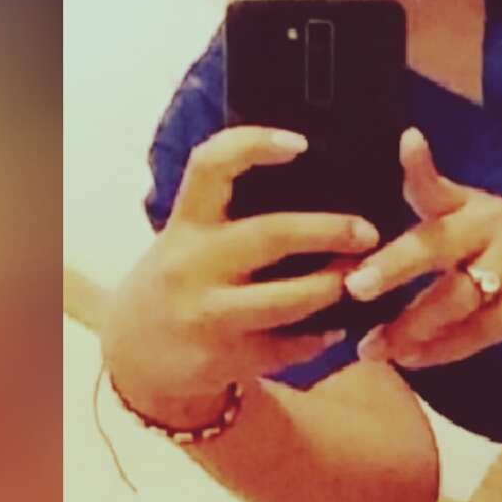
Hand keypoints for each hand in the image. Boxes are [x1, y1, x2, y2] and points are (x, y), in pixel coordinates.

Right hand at [101, 127, 377, 422]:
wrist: (134, 354)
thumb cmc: (181, 280)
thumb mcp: (189, 239)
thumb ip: (230, 213)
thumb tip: (315, 180)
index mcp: (186, 224)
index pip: (211, 166)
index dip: (254, 145)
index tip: (300, 143)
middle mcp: (192, 265)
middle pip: (272, 235)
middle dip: (329, 230)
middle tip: (367, 232)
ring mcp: (209, 314)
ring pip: (288, 300)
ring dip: (331, 287)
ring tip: (359, 278)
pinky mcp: (225, 358)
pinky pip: (288, 347)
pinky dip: (320, 337)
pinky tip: (337, 327)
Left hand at [344, 130, 501, 367]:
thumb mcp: (484, 212)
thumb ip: (435, 212)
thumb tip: (367, 233)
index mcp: (475, 207)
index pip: (442, 185)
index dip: (421, 166)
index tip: (407, 143)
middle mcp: (489, 232)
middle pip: (440, 245)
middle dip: (396, 266)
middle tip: (356, 285)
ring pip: (455, 299)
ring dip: (411, 325)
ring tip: (374, 347)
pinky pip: (478, 333)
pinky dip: (442, 349)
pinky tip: (410, 359)